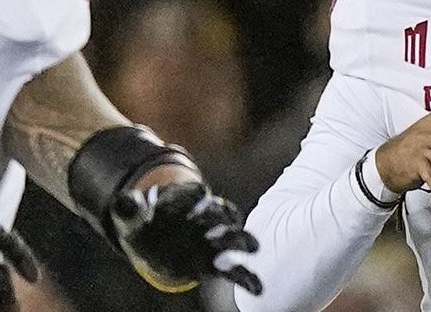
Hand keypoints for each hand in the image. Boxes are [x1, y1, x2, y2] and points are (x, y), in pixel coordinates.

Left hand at [112, 181, 261, 295]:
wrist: (155, 240)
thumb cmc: (144, 223)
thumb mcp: (130, 215)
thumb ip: (128, 207)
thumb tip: (122, 200)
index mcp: (187, 203)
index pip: (194, 193)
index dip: (195, 193)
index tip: (200, 192)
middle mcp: (205, 219)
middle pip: (219, 213)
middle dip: (220, 217)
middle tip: (219, 221)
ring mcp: (212, 241)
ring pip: (234, 237)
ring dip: (243, 241)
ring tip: (252, 248)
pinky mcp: (214, 264)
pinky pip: (234, 271)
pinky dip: (248, 279)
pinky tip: (257, 288)